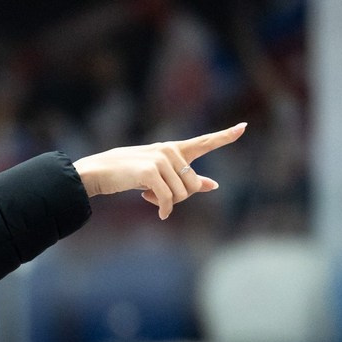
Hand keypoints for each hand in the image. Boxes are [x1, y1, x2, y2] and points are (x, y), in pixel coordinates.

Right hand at [72, 123, 246, 219]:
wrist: (97, 172)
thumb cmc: (126, 173)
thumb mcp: (158, 174)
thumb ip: (187, 178)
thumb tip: (213, 185)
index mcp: (174, 149)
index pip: (205, 142)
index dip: (226, 136)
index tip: (244, 127)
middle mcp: (170, 151)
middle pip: (192, 186)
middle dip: (178, 198)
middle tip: (157, 197)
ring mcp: (160, 160)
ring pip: (181, 195)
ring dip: (166, 203)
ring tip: (147, 194)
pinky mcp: (150, 172)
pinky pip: (167, 199)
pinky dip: (164, 210)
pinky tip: (159, 214)